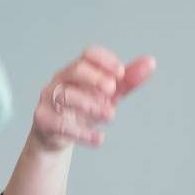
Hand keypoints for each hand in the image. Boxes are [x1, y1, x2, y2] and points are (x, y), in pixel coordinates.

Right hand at [29, 46, 156, 151]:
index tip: (121, 73)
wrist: (58, 135)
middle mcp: (60, 81)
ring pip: (66, 96)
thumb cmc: (84, 108)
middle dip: (95, 78)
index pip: (88, 54)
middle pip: (75, 70)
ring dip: (91, 105)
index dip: (105, 60)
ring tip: (111, 116)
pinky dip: (82, 133)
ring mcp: (49, 100)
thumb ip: (128, 80)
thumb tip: (150, 62)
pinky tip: (99, 139)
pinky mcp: (43, 120)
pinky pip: (61, 124)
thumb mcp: (109, 95)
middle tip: (112, 91)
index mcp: (77, 70)